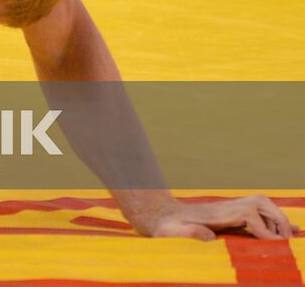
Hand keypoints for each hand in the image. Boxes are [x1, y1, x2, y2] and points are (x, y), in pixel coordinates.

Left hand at [147, 196, 297, 239]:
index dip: (264, 228)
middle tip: (286, 240)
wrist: (159, 216)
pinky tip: (286, 232)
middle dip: (277, 218)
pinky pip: (255, 214)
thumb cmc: (165, 227)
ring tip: (289, 238)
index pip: (248, 214)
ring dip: (277, 219)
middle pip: (259, 203)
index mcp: (216, 213)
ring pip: (261, 205)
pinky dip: (272, 221)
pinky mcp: (229, 215)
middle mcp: (225, 208)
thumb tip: (209, 237)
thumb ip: (189, 233)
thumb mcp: (171, 232)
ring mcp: (228, 210)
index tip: (274, 244)